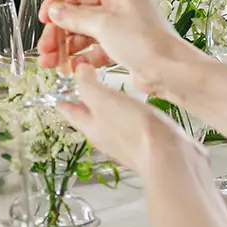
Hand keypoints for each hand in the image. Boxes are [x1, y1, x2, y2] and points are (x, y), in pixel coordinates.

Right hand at [37, 0, 195, 97]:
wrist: (170, 71)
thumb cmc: (144, 43)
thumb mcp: (104, 26)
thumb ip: (75, 17)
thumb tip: (54, 10)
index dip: (57, 5)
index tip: (42, 19)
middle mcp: (121, 5)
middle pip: (79, 14)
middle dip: (59, 33)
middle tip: (44, 50)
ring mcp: (123, 26)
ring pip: (86, 33)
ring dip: (67, 48)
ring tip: (50, 64)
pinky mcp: (124, 46)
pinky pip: (96, 48)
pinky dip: (83, 57)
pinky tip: (70, 69)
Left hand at [55, 61, 193, 178]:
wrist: (168, 155)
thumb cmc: (134, 131)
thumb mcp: (103, 100)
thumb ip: (88, 85)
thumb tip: (79, 71)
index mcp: (90, 128)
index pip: (69, 111)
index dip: (62, 98)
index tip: (58, 88)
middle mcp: (105, 137)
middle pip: (89, 117)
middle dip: (85, 100)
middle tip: (84, 83)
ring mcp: (125, 141)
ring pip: (110, 120)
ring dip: (107, 105)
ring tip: (110, 90)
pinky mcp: (144, 141)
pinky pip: (130, 123)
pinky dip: (128, 112)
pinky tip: (137, 106)